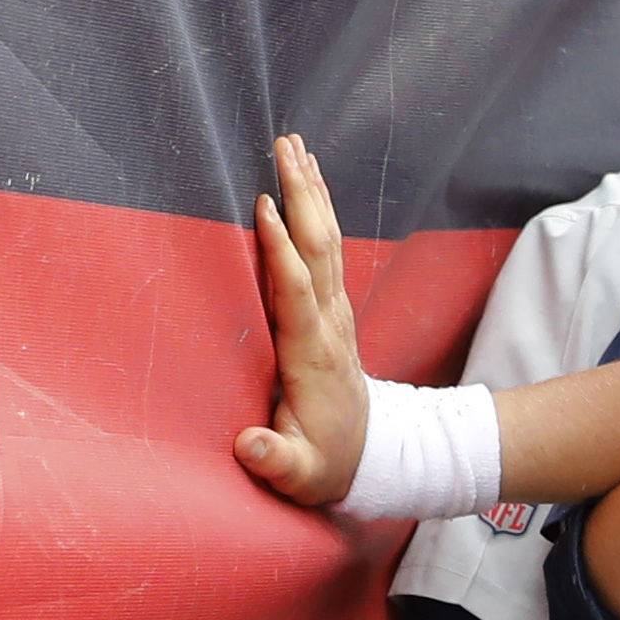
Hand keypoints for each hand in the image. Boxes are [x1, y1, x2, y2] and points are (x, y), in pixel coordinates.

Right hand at [235, 132, 366, 510]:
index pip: (296, 292)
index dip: (280, 250)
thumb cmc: (323, 465)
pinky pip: (327, 251)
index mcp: (311, 356)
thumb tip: (249, 445)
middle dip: (302, 197)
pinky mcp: (334, 310)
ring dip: (311, 193)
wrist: (371, 459)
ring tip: (294, 145)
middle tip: (285, 147)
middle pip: (318, 250)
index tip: (264, 207)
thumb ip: (275, 459)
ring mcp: (336, 314)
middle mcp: (329, 325)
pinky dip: (317, 212)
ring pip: (327, 242)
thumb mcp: (298, 474)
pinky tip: (306, 182)